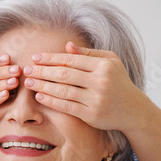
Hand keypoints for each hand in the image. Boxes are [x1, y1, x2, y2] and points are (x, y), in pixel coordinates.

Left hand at [22, 42, 160, 133]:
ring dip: (43, 86)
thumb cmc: (118, 82)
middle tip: (27, 69)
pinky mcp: (91, 115)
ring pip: (63, 91)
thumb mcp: (110, 62)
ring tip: (29, 83)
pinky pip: (67, 106)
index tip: (36, 58)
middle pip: (65, 74)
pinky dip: (51, 101)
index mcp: (104, 65)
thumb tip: (67, 45)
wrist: (133, 109)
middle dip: (43, 71)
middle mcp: (100, 81)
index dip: (51, 58)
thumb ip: (89, 53)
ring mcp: (96, 99)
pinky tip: (40, 96)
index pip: (71, 60)